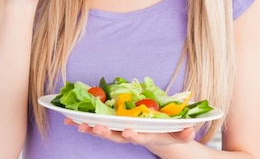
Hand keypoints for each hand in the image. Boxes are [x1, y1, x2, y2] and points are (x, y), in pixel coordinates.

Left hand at [64, 118, 194, 149]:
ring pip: (105, 132)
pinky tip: (70, 119)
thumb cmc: (169, 134)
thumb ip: (184, 133)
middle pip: (117, 137)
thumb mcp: (179, 135)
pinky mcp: (115, 126)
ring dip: (91, 128)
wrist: (160, 141)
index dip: (134, 135)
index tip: (128, 132)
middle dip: (105, 133)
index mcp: (147, 135)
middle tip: (94, 129)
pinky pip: (98, 125)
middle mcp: (132, 135)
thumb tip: (190, 130)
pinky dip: (85, 123)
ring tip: (77, 125)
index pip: (140, 137)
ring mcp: (122, 131)